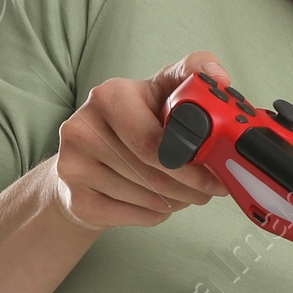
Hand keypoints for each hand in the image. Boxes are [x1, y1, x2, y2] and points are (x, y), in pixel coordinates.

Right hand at [47, 50, 232, 232]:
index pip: (155, 141)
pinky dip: (156, 213)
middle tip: (208, 190)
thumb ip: (190, 76)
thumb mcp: (159, 90)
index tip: (216, 173)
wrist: (85, 161)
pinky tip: (157, 201)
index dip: (193, 162)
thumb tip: (218, 76)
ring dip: (177, 200)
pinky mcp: (76, 200)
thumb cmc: (133, 124)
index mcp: (109, 96)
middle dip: (190, 186)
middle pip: (154, 173)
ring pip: (148, 197)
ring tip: (183, 192)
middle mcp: (84, 128)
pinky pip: (134, 216)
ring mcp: (74, 166)